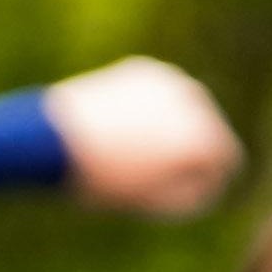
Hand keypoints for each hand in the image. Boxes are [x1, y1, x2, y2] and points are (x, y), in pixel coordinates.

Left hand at [46, 56, 244, 217]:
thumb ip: (191, 196)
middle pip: (209, 137)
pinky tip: (122, 125)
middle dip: (187, 156)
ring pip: (186, 114)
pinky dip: (150, 110)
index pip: (223, 167)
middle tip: (142, 173)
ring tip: (131, 151)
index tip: (161, 196)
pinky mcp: (147, 70)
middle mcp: (197, 103)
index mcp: (203, 139)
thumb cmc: (100, 179)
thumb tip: (210, 183)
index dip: (197, 187)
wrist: (48, 138)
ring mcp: (173, 81)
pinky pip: (160, 97)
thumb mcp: (150, 202)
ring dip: (172, 131)